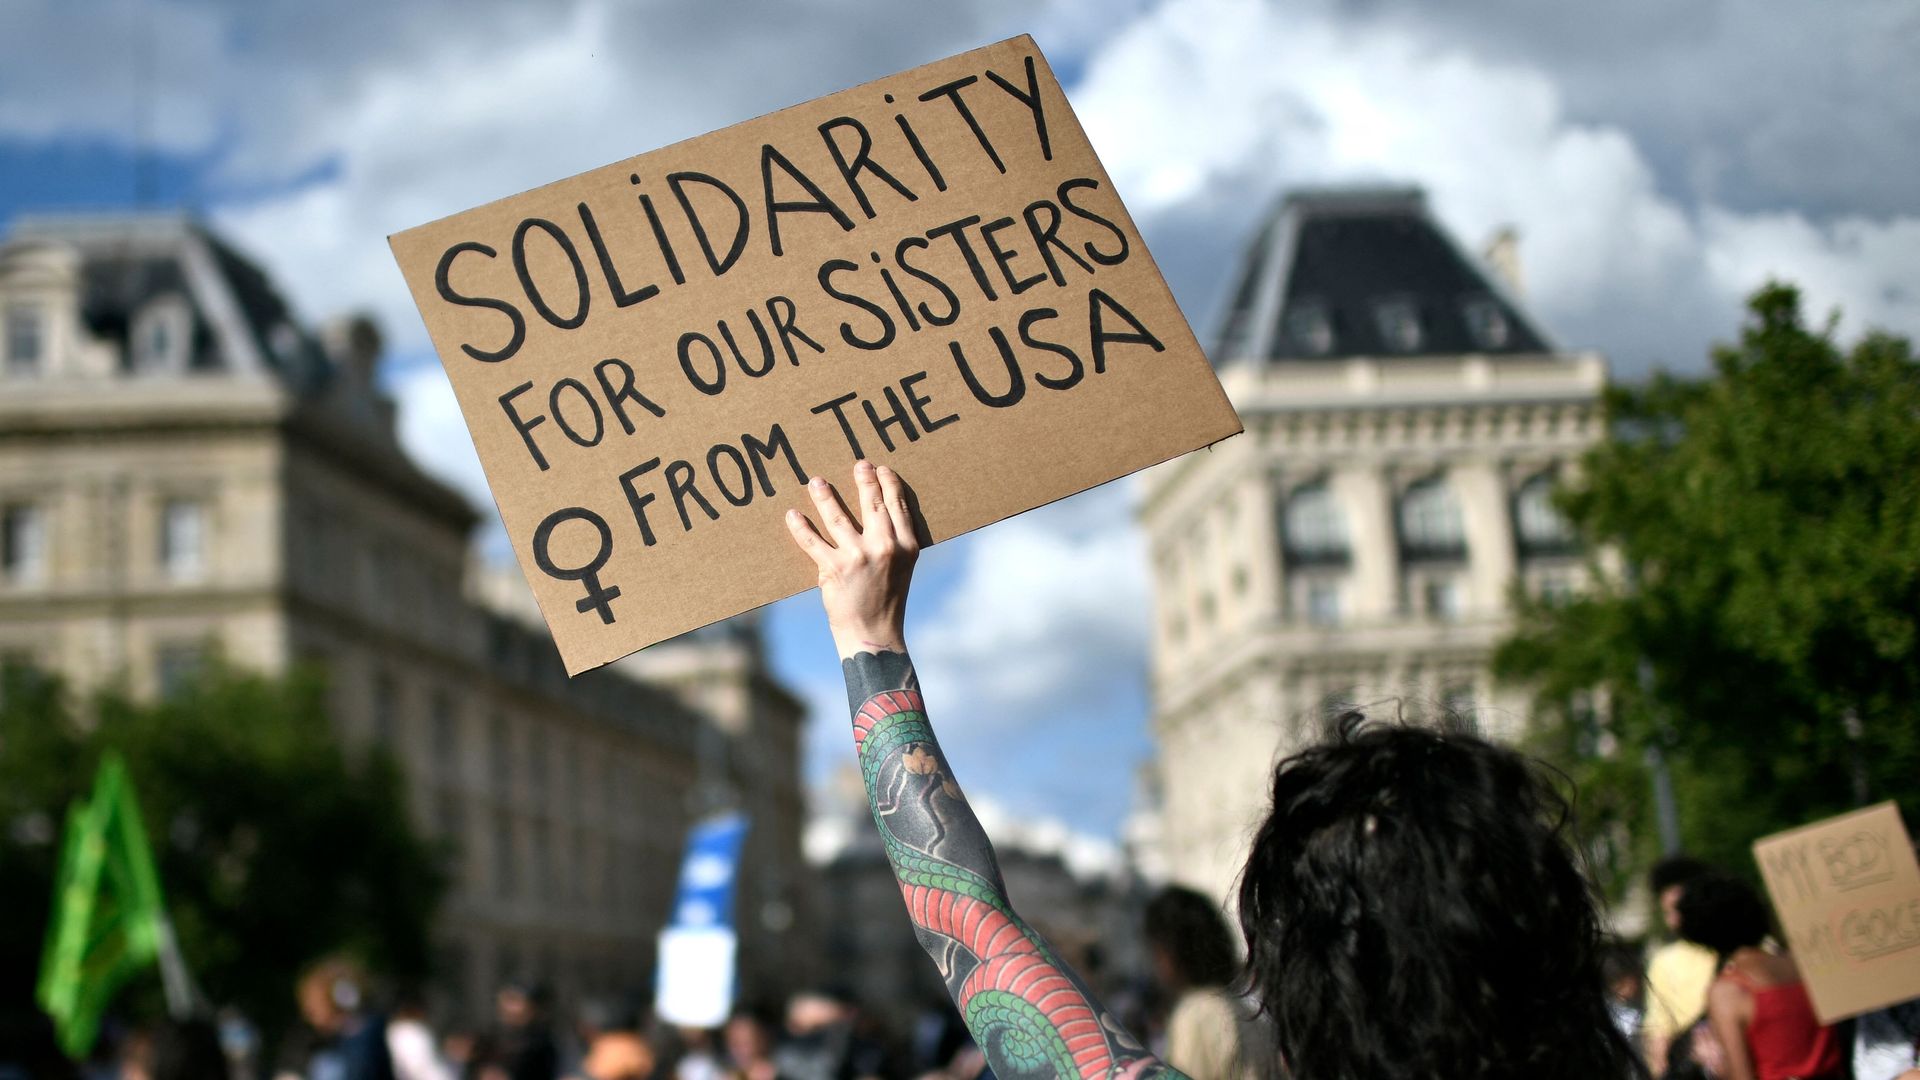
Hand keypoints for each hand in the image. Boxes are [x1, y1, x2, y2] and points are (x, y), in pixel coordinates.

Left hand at [786, 461, 918, 657]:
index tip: (881, 469)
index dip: (889, 484)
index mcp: (907, 546)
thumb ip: (895, 542)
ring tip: (816, 482)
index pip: (897, 506)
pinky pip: (813, 542)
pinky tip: (792, 515)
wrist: (873, 635)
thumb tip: (881, 515)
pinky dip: (800, 527)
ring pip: (838, 518)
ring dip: (825, 496)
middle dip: (864, 480)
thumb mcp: (902, 569)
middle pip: (872, 504)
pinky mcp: (835, 568)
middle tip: (858, 464)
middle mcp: (885, 548)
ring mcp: (859, 557)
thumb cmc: (887, 601)